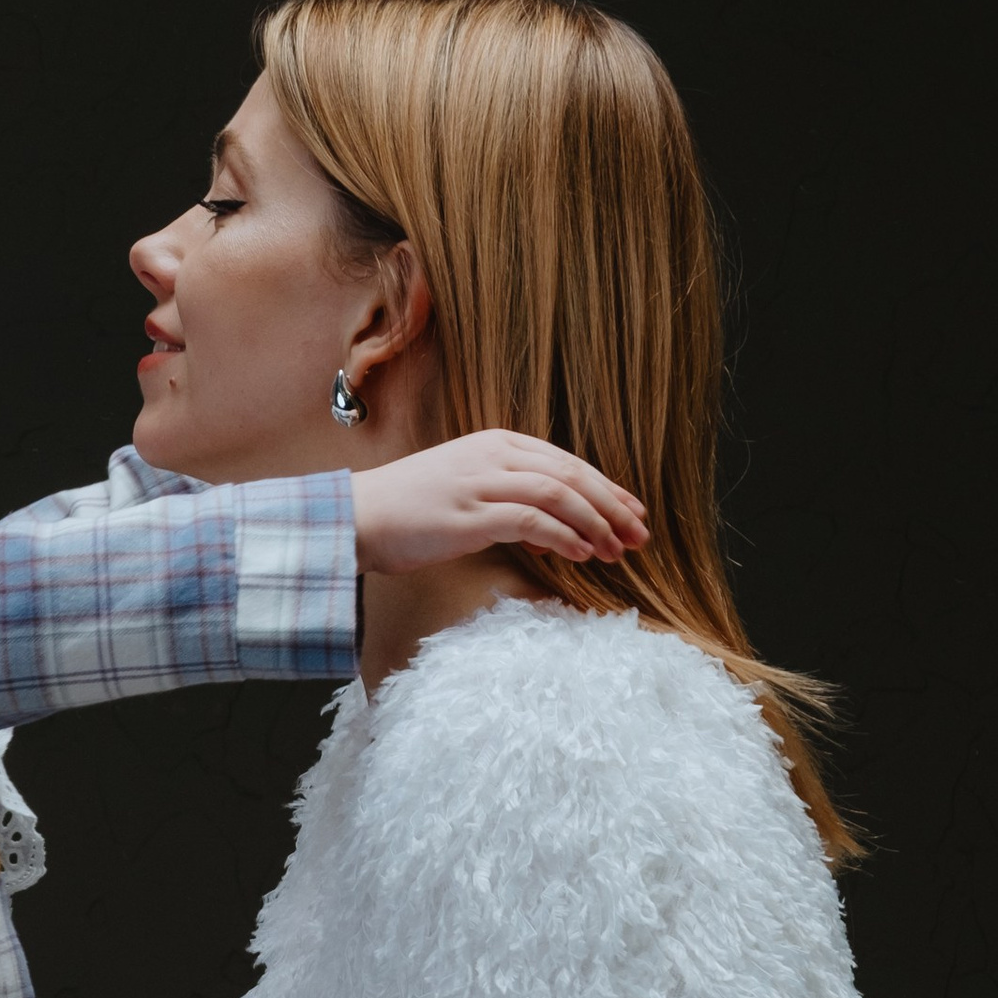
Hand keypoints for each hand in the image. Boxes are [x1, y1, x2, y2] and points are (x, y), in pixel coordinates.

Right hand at [350, 430, 647, 575]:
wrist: (356, 516)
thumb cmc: (409, 509)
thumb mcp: (468, 490)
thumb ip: (511, 500)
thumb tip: (553, 529)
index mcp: (497, 442)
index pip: (567, 462)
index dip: (607, 488)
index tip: (633, 513)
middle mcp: (494, 455)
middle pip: (572, 474)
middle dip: (612, 505)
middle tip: (640, 535)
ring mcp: (482, 482)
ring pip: (559, 493)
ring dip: (596, 523)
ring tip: (618, 550)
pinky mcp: (470, 514)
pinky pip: (532, 520)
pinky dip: (565, 536)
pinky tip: (583, 554)